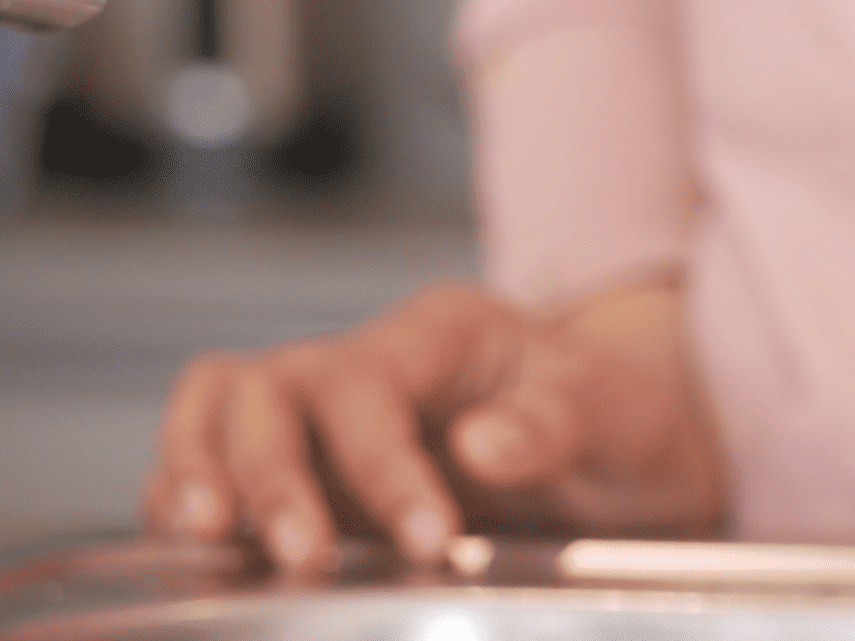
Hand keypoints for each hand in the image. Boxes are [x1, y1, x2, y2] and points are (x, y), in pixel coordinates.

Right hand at [141, 275, 723, 570]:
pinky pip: (216, 463)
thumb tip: (481, 446)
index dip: (381, 463)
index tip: (428, 541)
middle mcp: (371, 364)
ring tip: (207, 540)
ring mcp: (331, 419)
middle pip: (270, 385)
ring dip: (200, 471)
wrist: (629, 458)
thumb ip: (556, 423)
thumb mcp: (621, 418)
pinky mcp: (312, 476)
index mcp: (444, 333)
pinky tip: (195, 548)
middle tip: (305, 558)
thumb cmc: (622, 424)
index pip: (372, 382)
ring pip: (221, 407)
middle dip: (272, 474)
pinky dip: (188, 497)